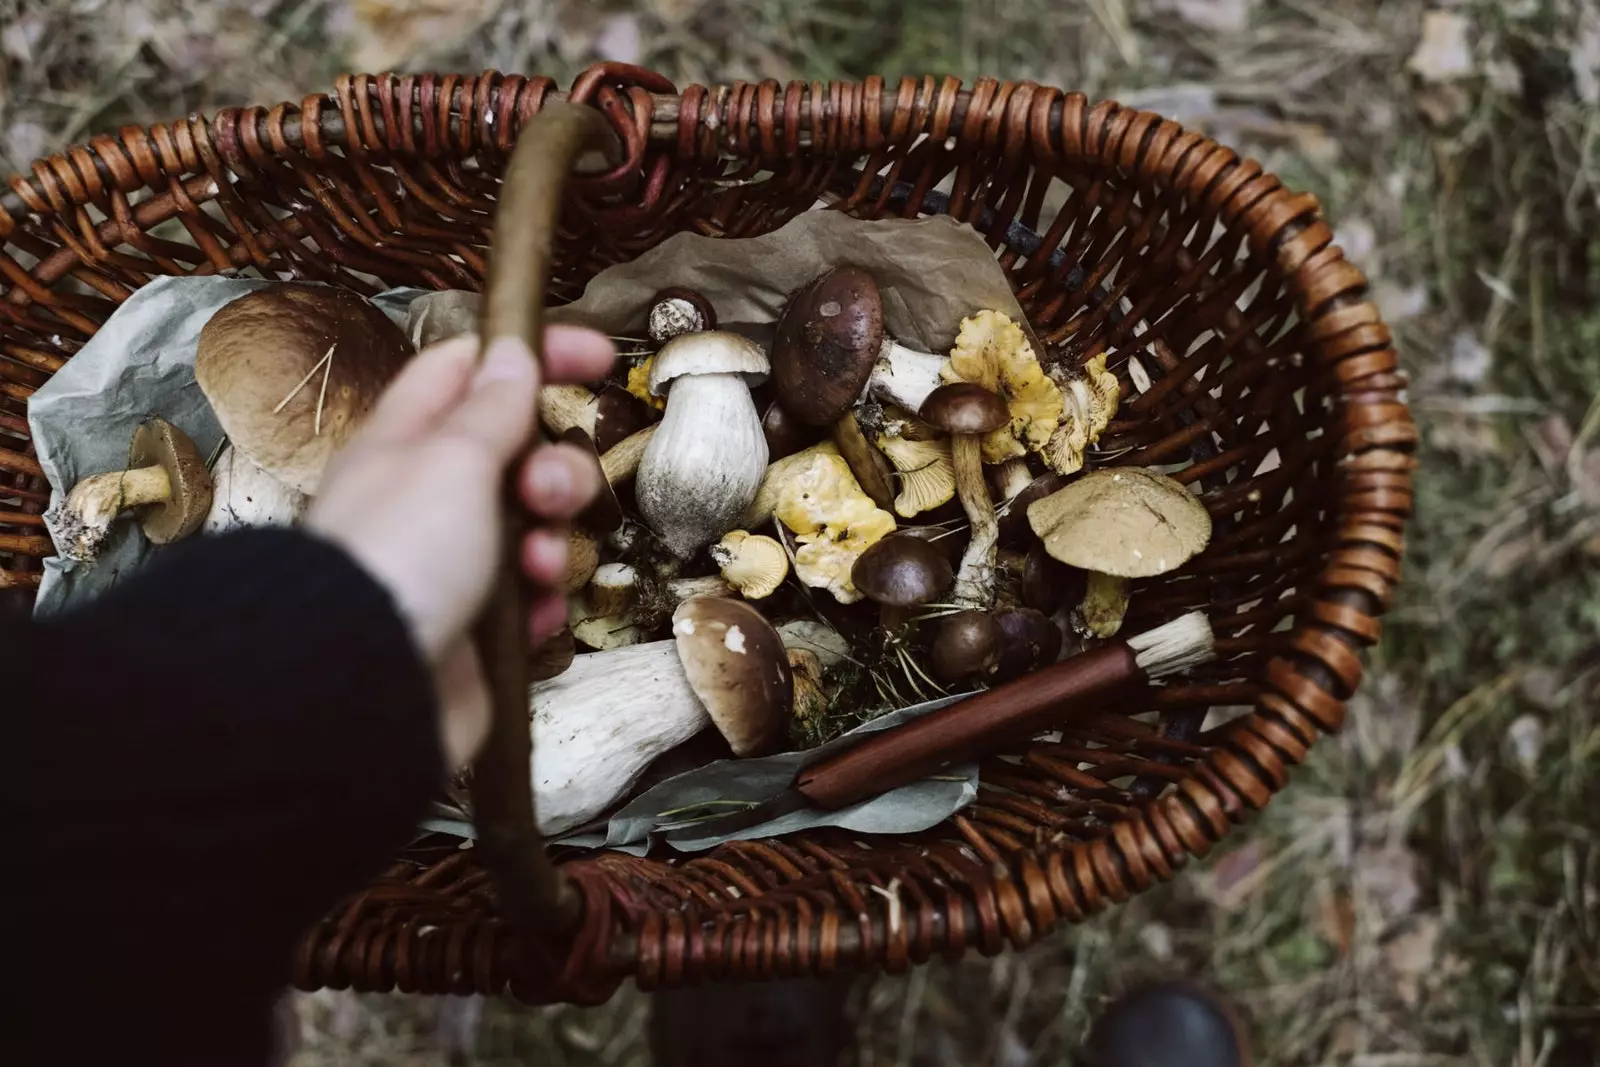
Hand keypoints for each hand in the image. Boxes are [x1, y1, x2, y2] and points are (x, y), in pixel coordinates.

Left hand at [307, 328, 614, 766]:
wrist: (364, 690)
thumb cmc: (396, 561)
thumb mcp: (452, 462)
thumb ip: (491, 409)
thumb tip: (512, 352)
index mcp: (405, 443)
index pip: (468, 369)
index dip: (532, 353)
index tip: (598, 355)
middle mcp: (426, 499)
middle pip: (518, 454)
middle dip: (556, 468)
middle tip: (548, 494)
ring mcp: (452, 564)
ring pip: (535, 527)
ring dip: (554, 540)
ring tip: (536, 567)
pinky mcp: (475, 625)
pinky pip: (534, 598)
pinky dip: (543, 602)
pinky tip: (533, 614)